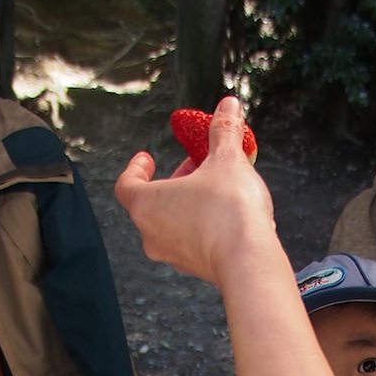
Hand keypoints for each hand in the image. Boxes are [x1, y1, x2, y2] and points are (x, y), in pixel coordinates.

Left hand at [114, 97, 276, 285]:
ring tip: (215, 185)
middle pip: (153, 202)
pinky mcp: (195, 268)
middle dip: (174, 180)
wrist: (249, 260)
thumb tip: (228, 107)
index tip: (147, 157)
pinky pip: (191, 239)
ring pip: (173, 222)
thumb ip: (224, 131)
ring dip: (189, 201)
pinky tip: (226, 212)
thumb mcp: (226, 159)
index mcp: (146, 205)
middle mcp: (152, 233)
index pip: (126, 185)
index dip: (136, 168)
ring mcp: (173, 255)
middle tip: (195, 164)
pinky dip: (201, 223)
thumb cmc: (228, 210)